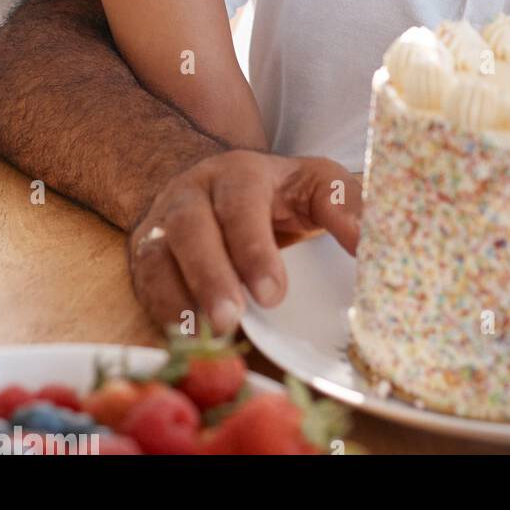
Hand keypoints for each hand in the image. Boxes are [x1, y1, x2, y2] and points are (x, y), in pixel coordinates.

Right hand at [127, 150, 361, 333]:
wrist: (217, 184)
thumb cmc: (279, 191)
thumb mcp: (317, 182)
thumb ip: (343, 205)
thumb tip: (364, 242)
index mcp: (239, 172)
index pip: (241, 204)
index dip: (253, 248)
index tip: (274, 294)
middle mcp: (193, 193)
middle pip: (191, 229)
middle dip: (210, 276)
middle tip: (233, 319)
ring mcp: (162, 223)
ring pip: (157, 256)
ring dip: (179, 298)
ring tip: (207, 335)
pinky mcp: (146, 256)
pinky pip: (144, 284)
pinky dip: (160, 311)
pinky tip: (184, 337)